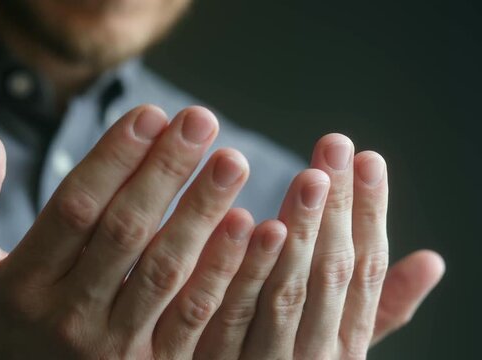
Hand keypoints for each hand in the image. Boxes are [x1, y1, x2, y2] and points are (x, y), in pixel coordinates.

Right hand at [0, 106, 257, 358]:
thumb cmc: (2, 325)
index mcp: (22, 287)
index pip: (73, 209)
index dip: (113, 158)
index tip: (150, 113)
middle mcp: (68, 318)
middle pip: (125, 231)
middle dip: (165, 170)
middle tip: (201, 120)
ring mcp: (114, 348)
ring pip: (166, 270)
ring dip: (203, 212)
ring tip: (232, 161)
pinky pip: (194, 316)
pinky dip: (224, 270)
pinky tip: (250, 226)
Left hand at [195, 134, 444, 358]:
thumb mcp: (342, 342)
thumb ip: (381, 306)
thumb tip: (433, 261)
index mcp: (348, 342)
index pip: (367, 270)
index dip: (371, 214)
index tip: (369, 159)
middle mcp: (318, 353)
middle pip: (333, 272)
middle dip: (338, 208)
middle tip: (336, 147)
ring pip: (289, 290)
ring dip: (302, 231)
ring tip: (309, 176)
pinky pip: (233, 314)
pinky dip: (246, 269)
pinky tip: (250, 223)